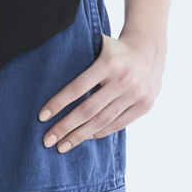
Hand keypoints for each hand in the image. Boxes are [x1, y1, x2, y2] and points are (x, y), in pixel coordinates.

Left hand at [38, 32, 164, 151]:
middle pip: (88, 110)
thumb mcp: (98, 45)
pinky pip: (117, 124)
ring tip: (62, 146)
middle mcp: (123, 80)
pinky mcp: (145, 105)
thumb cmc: (115, 50)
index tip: (42, 116)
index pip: (78, 88)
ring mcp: (136, 94)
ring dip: (80, 136)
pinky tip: (85, 138)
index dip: (58, 103)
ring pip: (102, 121)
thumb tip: (47, 72)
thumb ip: (78, 57)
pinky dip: (99, 133)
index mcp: (108, 63)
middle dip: (65, 127)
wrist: (150, 49)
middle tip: (47, 140)